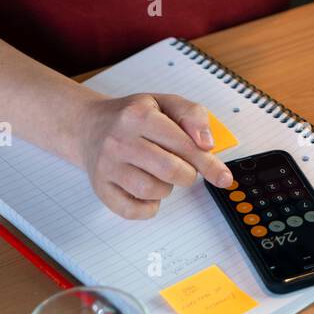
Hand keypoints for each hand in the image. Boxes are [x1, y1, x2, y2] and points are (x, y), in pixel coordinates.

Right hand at [73, 91, 232, 217]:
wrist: (90, 125)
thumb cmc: (132, 116)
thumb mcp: (164, 102)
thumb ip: (192, 115)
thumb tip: (206, 144)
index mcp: (139, 115)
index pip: (183, 144)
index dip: (208, 163)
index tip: (223, 177)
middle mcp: (120, 140)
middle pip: (170, 171)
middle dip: (188, 174)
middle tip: (184, 169)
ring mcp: (107, 166)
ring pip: (152, 191)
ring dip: (166, 188)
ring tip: (160, 174)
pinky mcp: (100, 188)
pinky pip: (132, 211)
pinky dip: (148, 207)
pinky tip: (148, 191)